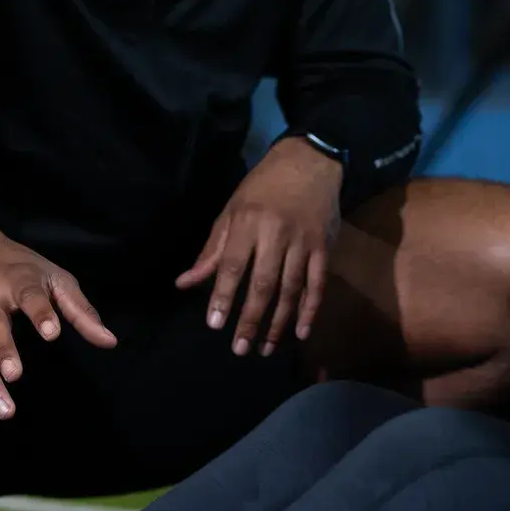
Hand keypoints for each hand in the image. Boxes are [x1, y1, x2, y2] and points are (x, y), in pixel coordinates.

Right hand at [0, 221, 116, 420]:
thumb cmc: (21, 267)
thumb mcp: (55, 278)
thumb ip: (80, 310)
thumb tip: (109, 342)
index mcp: (18, 279)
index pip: (30, 295)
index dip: (40, 313)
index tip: (52, 333)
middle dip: (3, 351)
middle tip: (15, 376)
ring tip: (2, 410)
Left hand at [177, 135, 342, 356]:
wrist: (311, 161)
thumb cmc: (263, 187)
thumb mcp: (231, 211)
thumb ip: (212, 250)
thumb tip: (184, 282)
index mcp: (247, 223)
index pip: (233, 266)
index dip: (224, 296)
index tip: (215, 324)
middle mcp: (276, 234)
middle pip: (263, 283)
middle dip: (251, 318)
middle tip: (240, 348)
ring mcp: (303, 242)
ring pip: (291, 289)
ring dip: (278, 322)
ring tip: (266, 348)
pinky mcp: (324, 247)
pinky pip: (318, 284)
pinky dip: (310, 309)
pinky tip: (300, 332)